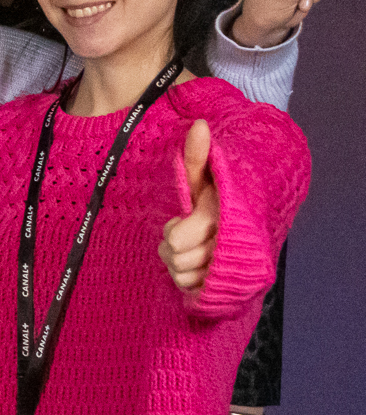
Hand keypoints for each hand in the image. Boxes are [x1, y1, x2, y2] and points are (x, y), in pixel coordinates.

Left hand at [160, 119, 217, 292]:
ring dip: (179, 264)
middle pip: (177, 259)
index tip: (178, 222)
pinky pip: (191, 289)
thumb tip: (199, 124)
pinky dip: (187, 280)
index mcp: (220, 216)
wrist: (242, 224)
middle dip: (172, 248)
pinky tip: (194, 267)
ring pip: (183, 275)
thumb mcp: (202, 176)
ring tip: (188, 250)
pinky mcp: (229, 285)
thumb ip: (197, 156)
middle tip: (182, 236)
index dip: (172, 232)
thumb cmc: (212, 197)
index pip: (177, 239)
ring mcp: (229, 267)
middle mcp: (228, 243)